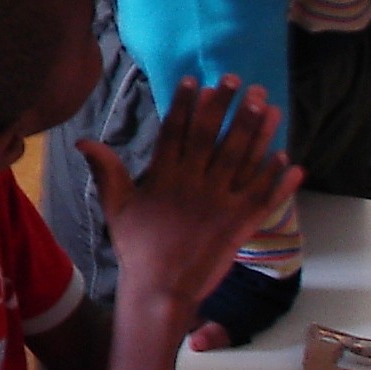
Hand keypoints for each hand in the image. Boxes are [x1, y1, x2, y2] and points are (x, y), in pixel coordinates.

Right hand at [80, 77, 299, 336]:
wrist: (162, 289)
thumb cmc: (137, 246)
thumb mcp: (116, 205)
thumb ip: (106, 170)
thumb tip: (82, 140)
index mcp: (165, 177)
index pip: (176, 131)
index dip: (186, 104)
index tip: (196, 80)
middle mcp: (195, 185)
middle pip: (213, 138)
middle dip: (226, 107)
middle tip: (238, 81)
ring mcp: (220, 204)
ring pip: (242, 160)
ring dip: (258, 132)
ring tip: (269, 106)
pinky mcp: (240, 225)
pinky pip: (262, 197)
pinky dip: (276, 178)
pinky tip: (288, 158)